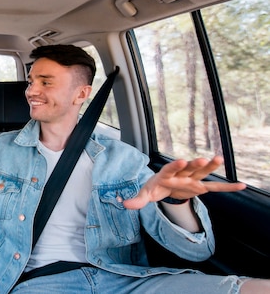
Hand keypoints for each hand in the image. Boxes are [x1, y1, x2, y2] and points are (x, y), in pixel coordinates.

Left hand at [123, 156, 245, 209]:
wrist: (164, 186)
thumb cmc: (154, 188)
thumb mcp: (145, 194)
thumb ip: (137, 200)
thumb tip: (124, 205)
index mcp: (165, 175)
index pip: (169, 169)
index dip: (174, 165)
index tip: (180, 161)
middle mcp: (180, 174)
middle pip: (187, 168)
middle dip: (194, 164)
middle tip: (201, 159)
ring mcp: (191, 180)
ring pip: (201, 173)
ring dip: (209, 167)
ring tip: (218, 159)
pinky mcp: (199, 187)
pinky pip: (214, 188)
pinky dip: (227, 187)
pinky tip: (241, 186)